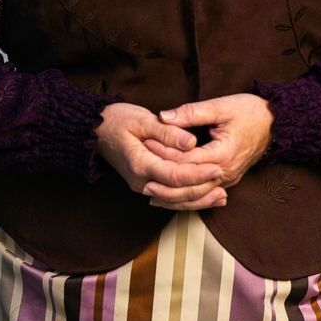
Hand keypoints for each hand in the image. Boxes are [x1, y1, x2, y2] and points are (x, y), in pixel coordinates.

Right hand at [97, 102, 227, 209]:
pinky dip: (187, 200)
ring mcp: (142, 186)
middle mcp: (140, 181)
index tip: (217, 168)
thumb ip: (167, 132)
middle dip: (202, 189)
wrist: (97, 131)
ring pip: (174, 200)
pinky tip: (205, 198)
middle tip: (224, 180)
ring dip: (198, 200)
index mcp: (139, 164)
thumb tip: (190, 142)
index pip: (174, 175)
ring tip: (222, 196)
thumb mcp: (142, 119)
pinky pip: (169, 198)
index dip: (198, 174)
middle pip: (176, 193)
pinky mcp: (146, 185)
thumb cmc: (118, 120)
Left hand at [151, 93, 274, 192]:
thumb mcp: (221, 106)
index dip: (164, 153)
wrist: (276, 124)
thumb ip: (191, 113)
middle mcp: (225, 173)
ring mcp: (227, 180)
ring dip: (173, 197)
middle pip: (189, 185)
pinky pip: (204, 195)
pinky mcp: (227, 181)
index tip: (146, 143)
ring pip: (196, 196)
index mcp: (222, 154)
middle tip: (141, 175)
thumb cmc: (250, 112)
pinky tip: (170, 198)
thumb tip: (164, 117)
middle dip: (164, 181)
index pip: (185, 160)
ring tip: (150, 192)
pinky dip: (186, 198)